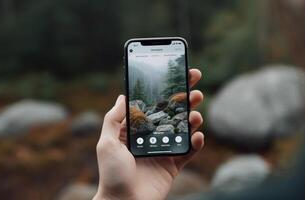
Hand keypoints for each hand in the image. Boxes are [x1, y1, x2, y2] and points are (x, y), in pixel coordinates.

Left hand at [93, 69, 204, 199]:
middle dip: (185, 100)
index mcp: (136, 129)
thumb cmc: (111, 174)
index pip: (153, 104)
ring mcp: (163, 149)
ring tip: (196, 114)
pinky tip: (197, 137)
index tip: (177, 76)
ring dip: (193, 119)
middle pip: (172, 114)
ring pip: (183, 130)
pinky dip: (195, 143)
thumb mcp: (106, 142)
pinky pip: (188, 151)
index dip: (165, 91)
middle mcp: (151, 136)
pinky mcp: (173, 165)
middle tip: (196, 88)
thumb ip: (113, 119)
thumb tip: (122, 96)